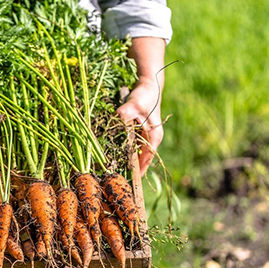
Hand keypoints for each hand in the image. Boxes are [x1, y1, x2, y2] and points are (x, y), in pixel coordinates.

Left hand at [119, 37, 165, 176]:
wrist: (148, 84)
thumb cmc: (144, 95)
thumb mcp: (135, 103)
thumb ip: (126, 111)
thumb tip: (119, 116)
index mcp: (154, 136)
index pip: (147, 159)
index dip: (139, 171)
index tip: (131, 183)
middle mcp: (151, 138)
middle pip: (141, 158)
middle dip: (132, 169)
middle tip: (120, 181)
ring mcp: (146, 135)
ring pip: (136, 153)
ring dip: (127, 160)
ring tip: (116, 172)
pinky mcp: (139, 131)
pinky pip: (132, 145)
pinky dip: (124, 150)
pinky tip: (114, 156)